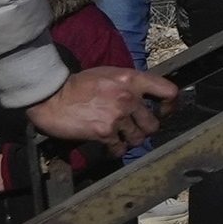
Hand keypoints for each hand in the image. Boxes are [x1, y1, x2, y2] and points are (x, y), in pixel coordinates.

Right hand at [27, 66, 174, 153]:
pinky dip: (116, 150)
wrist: (52, 96)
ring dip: (131, 140)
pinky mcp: (105, 132)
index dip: (170, 104)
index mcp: (132, 80)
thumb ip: (128, 84)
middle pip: (153, 123)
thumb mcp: (108, 74)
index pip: (168, 91)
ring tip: (121, 138)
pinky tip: (110, 146)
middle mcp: (129, 97)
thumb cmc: (77, 84)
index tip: (163, 111)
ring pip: (138, 138)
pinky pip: (120, 148)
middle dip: (145, 129)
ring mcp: (118, 116)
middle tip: (135, 129)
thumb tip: (143, 96)